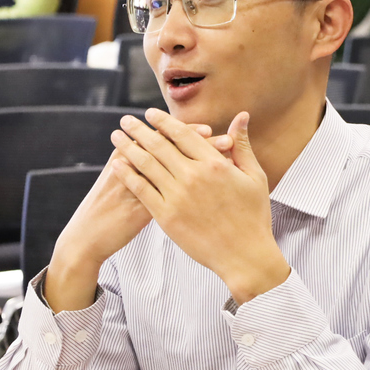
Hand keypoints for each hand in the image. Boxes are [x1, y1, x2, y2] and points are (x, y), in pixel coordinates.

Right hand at [45, 123, 228, 311]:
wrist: (87, 236)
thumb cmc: (105, 206)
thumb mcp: (116, 177)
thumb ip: (137, 160)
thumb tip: (157, 145)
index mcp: (128, 157)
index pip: (162, 138)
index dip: (185, 132)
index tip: (208, 128)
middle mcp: (135, 170)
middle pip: (174, 151)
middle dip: (200, 146)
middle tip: (227, 139)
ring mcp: (141, 189)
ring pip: (176, 172)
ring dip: (202, 167)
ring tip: (225, 162)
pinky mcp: (144, 212)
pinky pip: (174, 197)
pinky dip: (194, 192)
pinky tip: (212, 193)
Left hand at [110, 109, 290, 302]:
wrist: (244, 255)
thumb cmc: (253, 216)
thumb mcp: (254, 177)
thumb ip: (242, 145)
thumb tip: (242, 116)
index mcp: (215, 164)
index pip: (183, 134)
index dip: (164, 121)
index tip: (150, 113)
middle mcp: (194, 176)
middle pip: (159, 145)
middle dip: (140, 129)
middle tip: (126, 120)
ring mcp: (178, 197)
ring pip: (146, 165)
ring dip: (128, 147)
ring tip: (116, 137)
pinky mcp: (167, 217)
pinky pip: (142, 190)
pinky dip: (128, 175)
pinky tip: (117, 165)